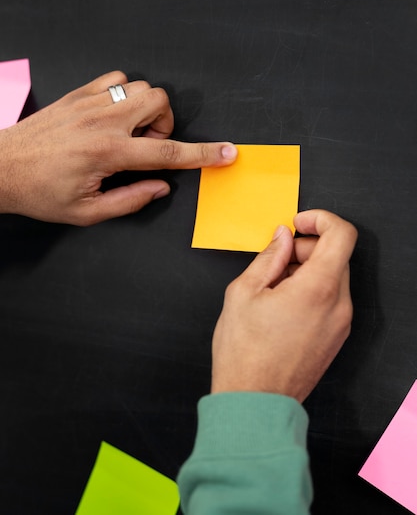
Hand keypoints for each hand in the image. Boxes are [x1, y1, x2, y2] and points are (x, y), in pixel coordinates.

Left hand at [0, 71, 236, 224]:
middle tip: (147, 145)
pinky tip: (112, 115)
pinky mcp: (77, 94)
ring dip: (145, 109)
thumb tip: (161, 187)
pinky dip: (123, 93)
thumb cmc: (39, 192)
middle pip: (159, 102)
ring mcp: (89, 103)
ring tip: (128, 132)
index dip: (204, 154)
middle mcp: (102, 122)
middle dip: (166, 124)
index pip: (169, 154)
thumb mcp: (87, 212)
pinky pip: (115, 78)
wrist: (0, 168)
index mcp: (108, 153)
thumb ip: (131, 200)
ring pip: (140, 86)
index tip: (226, 152)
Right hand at [211, 210, 357, 402]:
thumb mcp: (244, 292)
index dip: (320, 219)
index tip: (298, 224)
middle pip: (336, 254)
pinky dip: (313, 289)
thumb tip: (282, 236)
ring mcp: (341, 323)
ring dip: (308, 269)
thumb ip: (269, 256)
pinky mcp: (337, 336)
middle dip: (306, 247)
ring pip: (334, 276)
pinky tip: (284, 303)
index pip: (342, 234)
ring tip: (274, 287)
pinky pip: (332, 298)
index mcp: (318, 288)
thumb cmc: (245, 352)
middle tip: (275, 259)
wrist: (255, 402)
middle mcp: (338, 304)